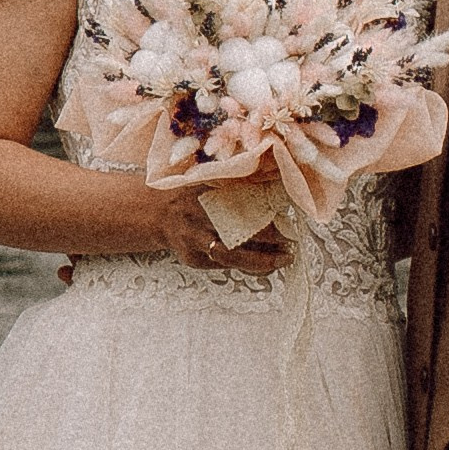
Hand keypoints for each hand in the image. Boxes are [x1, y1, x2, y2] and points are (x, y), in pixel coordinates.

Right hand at [149, 183, 291, 275]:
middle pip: (235, 234)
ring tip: (283, 260)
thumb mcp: (209, 182)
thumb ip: (236, 184)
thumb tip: (277, 184)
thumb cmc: (191, 195)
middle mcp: (196, 220)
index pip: (239, 207)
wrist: (157, 214)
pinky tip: (266, 266)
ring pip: (230, 257)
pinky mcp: (192, 260)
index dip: (265, 217)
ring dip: (259, 262)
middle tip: (291, 244)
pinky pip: (225, 267)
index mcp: (203, 196)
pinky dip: (247, 267)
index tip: (287, 220)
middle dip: (267, 242)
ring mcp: (193, 243)